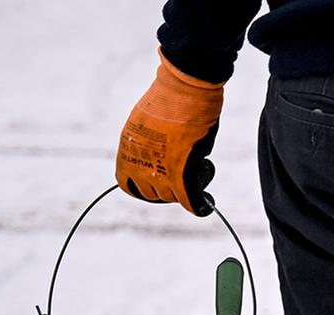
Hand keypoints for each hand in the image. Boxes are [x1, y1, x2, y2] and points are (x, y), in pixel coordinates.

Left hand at [115, 52, 223, 215]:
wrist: (185, 89)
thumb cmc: (172, 98)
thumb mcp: (150, 121)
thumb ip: (151, 142)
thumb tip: (164, 154)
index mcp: (127, 149)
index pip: (127, 184)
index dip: (144, 187)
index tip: (159, 181)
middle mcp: (139, 163)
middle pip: (151, 194)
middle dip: (168, 189)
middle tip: (185, 172)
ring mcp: (159, 170)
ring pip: (172, 198)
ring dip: (186, 190)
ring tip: (201, 167)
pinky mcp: (182, 173)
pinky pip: (190, 201)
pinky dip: (199, 206)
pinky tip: (206, 206)